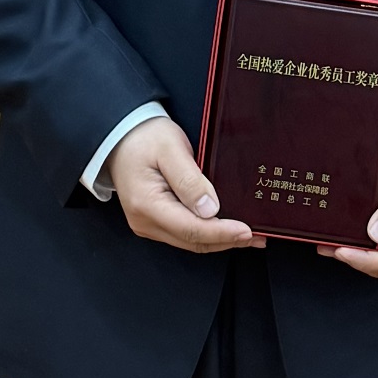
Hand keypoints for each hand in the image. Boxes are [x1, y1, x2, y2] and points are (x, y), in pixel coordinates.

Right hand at [107, 116, 263, 254]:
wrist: (121, 135)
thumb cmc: (144, 137)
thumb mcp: (170, 149)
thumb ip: (189, 180)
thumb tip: (210, 209)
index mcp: (147, 204)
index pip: (191, 229)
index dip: (222, 233)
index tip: (247, 231)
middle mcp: (145, 222)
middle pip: (192, 242)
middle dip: (226, 241)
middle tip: (256, 237)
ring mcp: (148, 224)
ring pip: (190, 242)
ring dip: (219, 240)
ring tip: (248, 237)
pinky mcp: (155, 221)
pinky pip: (184, 234)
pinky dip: (207, 234)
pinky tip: (225, 229)